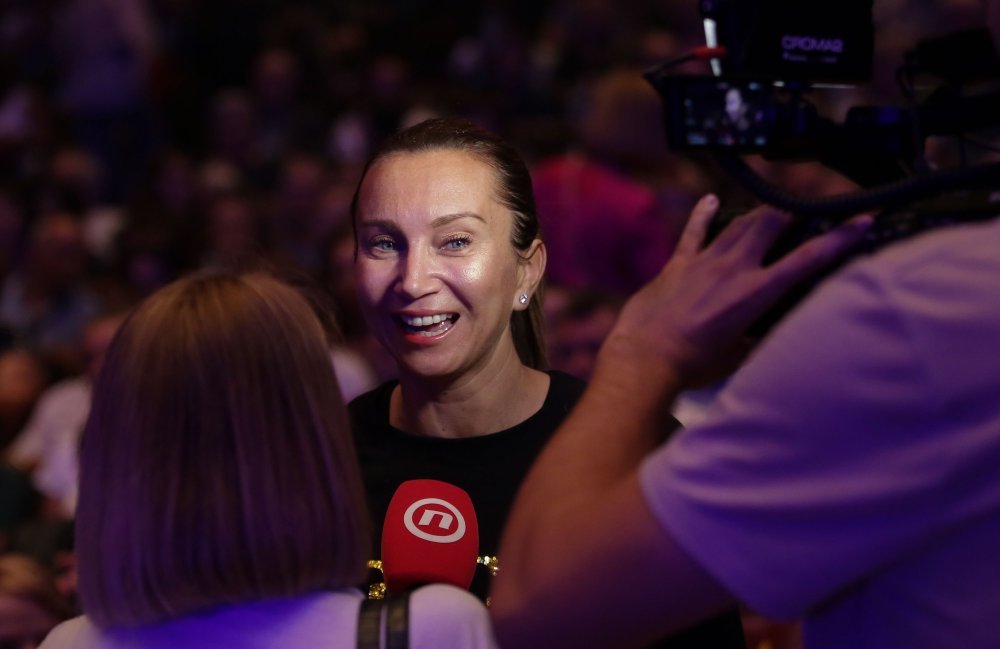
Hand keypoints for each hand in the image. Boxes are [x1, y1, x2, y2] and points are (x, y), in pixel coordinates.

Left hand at [602, 194, 871, 386]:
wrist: (646, 357)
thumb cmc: (695, 364)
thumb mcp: (740, 357)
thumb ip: (760, 338)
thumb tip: (772, 333)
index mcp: (758, 293)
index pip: (808, 258)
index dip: (839, 237)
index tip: (861, 220)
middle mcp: (735, 268)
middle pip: (771, 223)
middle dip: (790, 214)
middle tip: (802, 215)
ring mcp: (704, 261)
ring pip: (739, 224)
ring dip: (757, 217)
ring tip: (770, 214)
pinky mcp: (678, 264)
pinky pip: (695, 232)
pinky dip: (704, 214)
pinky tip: (711, 200)